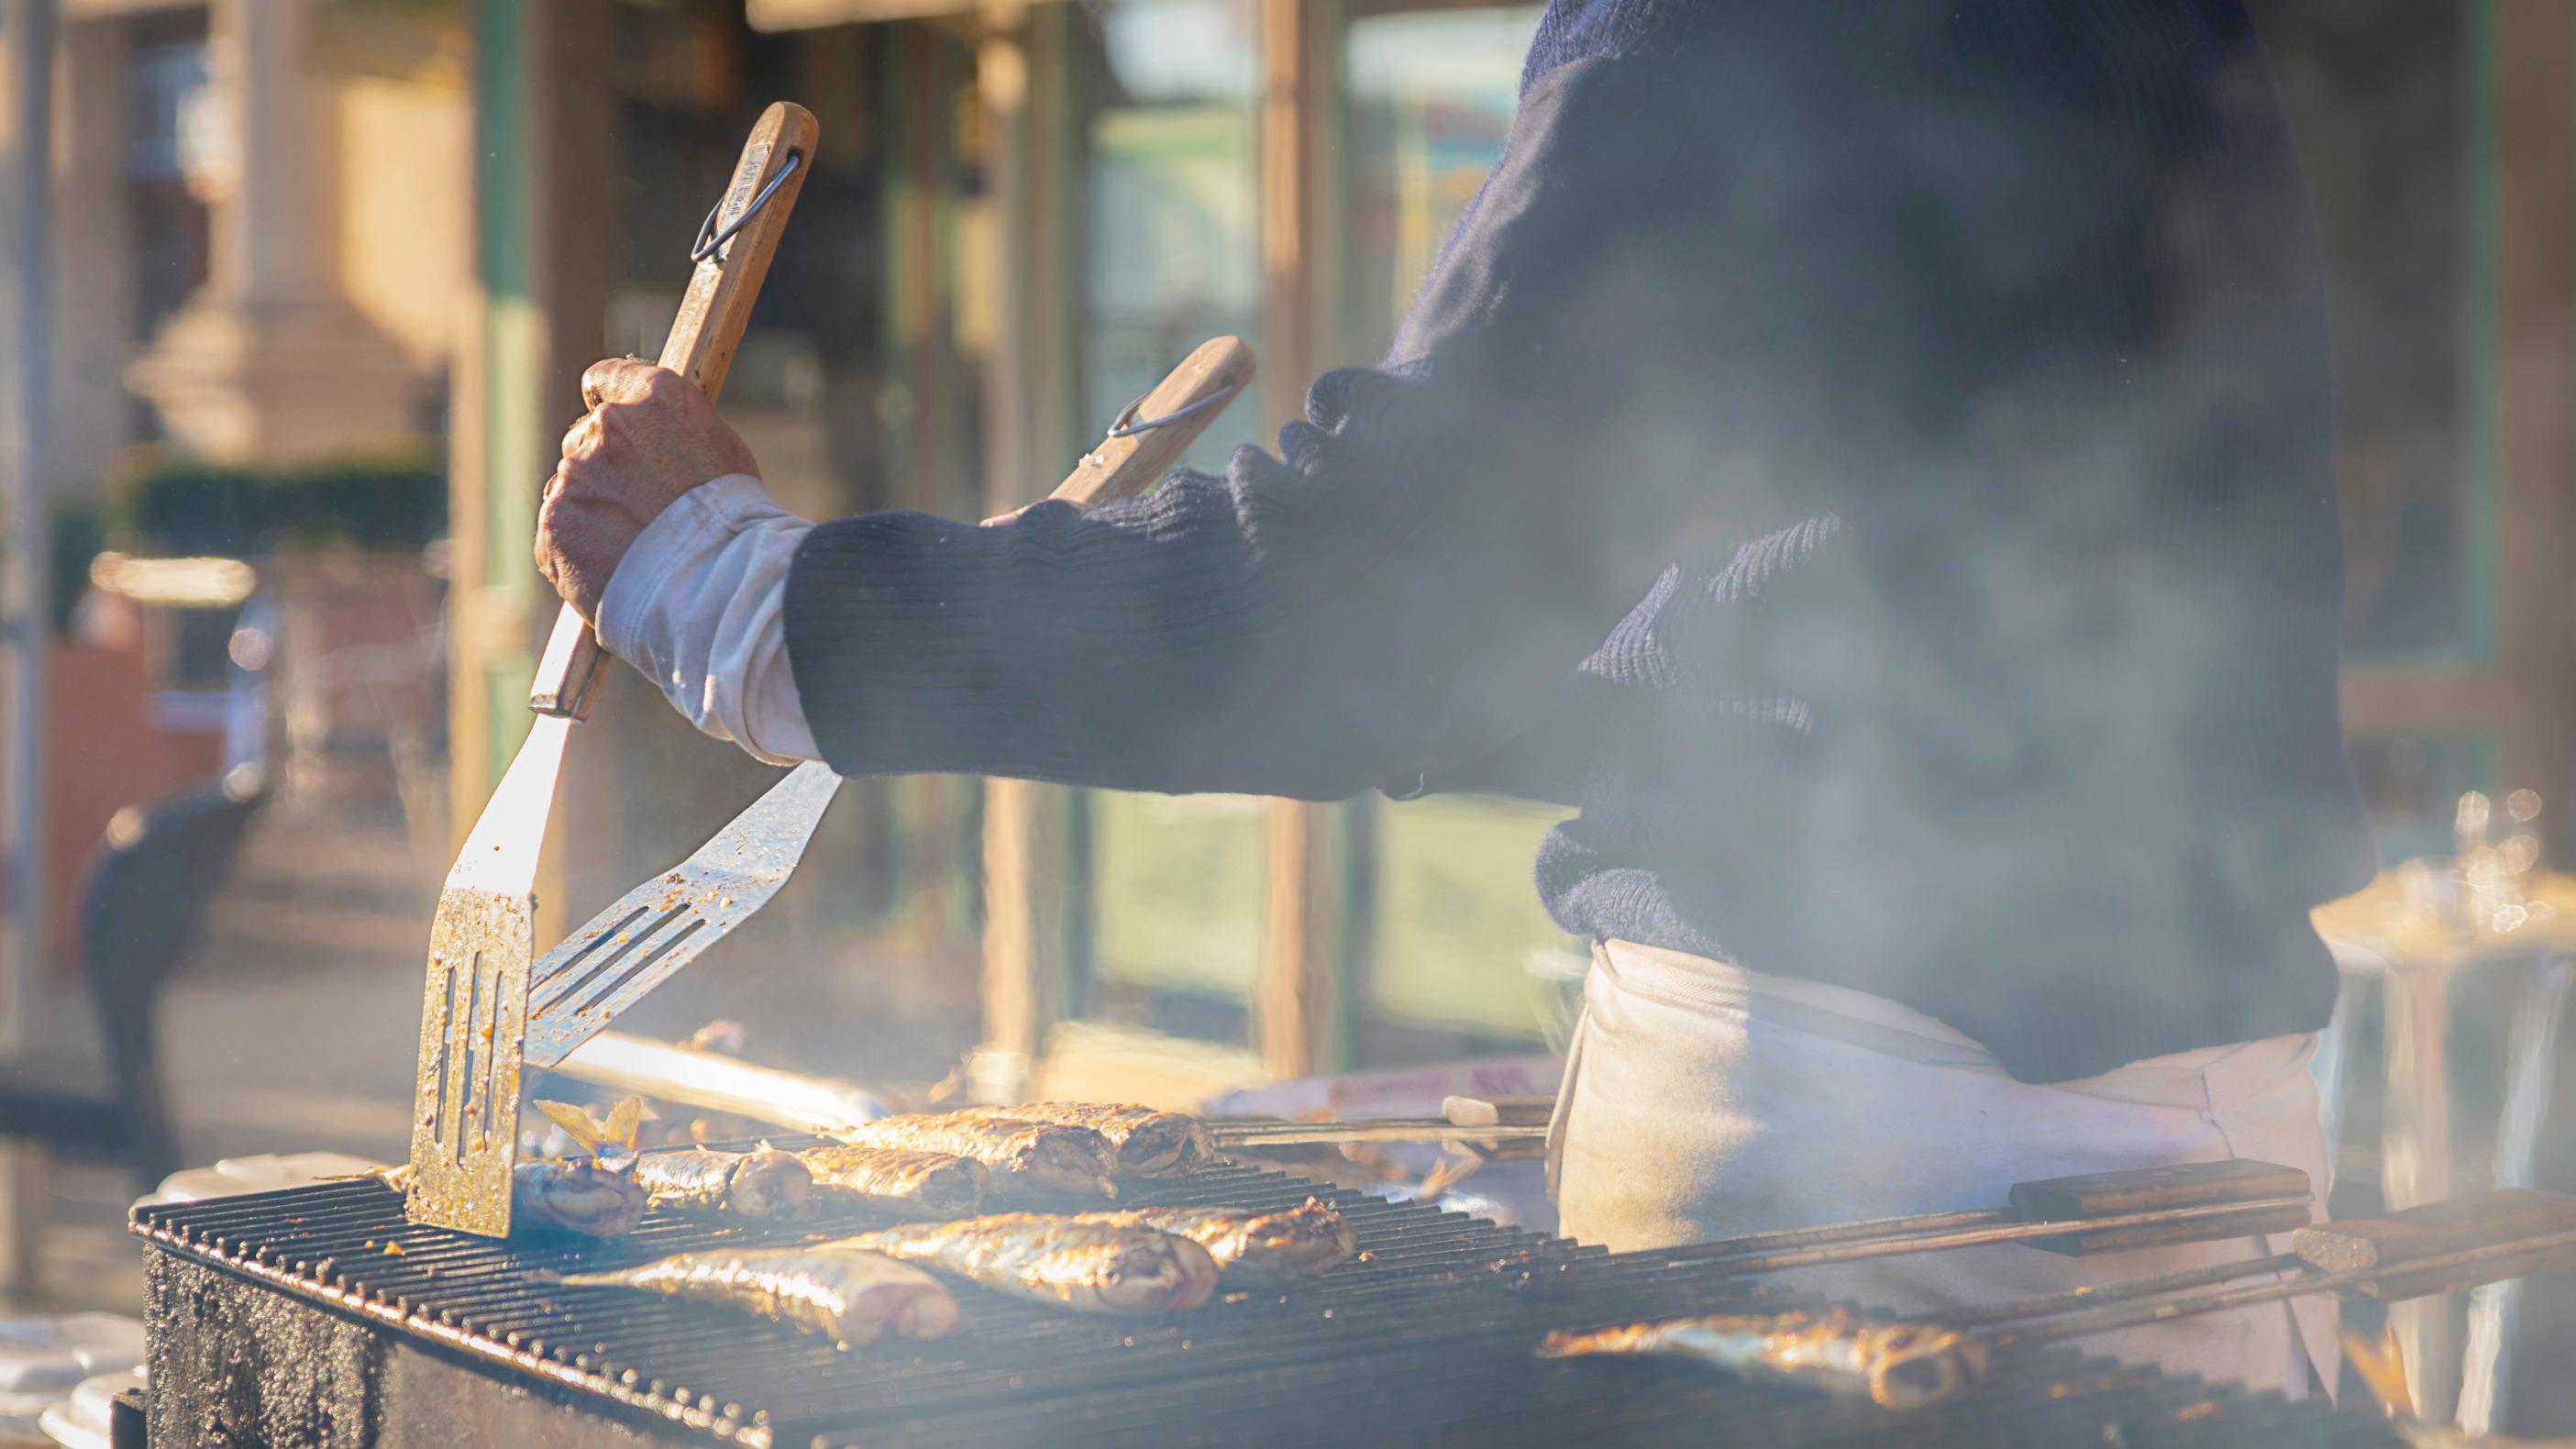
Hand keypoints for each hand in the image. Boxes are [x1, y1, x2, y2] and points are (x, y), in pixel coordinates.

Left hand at [535, 358, 759, 617]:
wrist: (717, 586)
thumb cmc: (736, 524)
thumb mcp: (720, 456)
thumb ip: (672, 437)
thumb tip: (652, 447)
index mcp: (656, 396)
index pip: (607, 378)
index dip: (608, 403)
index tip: (614, 425)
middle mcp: (608, 425)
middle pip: (585, 439)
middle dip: (605, 469)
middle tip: (639, 509)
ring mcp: (575, 474)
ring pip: (572, 490)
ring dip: (592, 511)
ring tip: (635, 549)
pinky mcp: (555, 522)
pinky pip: (557, 534)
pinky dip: (577, 551)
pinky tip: (613, 570)